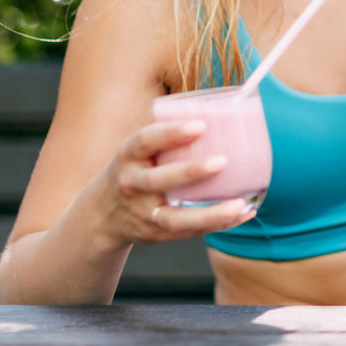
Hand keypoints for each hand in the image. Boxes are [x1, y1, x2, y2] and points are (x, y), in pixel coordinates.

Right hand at [93, 119, 255, 248]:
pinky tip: (243, 212)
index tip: (201, 125)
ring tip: (238, 204)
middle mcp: (131, 185)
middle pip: (158, 180)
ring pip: (174, 218)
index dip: (171, 133)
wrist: (103, 214)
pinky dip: (218, 224)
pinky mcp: (156, 234)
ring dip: (209, 213)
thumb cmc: (136, 169)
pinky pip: (189, 232)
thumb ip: (168, 137)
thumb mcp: (139, 151)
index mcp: (128, 156)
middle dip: (190, 172)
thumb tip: (222, 111)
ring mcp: (143, 213)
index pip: (145, 141)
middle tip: (222, 161)